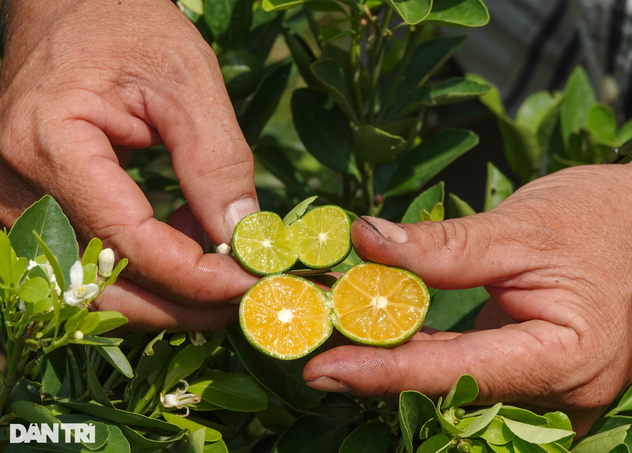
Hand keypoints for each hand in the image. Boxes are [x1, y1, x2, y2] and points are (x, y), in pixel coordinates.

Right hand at [0, 0, 259, 329]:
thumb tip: (242, 237)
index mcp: (49, 143)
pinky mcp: (32, 207)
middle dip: (179, 304)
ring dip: (163, 290)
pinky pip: (89, 260)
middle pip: (101, 282)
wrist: (72, 8)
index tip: (248, 283)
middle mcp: (15, 184)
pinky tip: (184, 237)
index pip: (126, 239)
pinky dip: (143, 266)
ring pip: (93, 283)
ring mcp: (16, 201)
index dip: (193, 275)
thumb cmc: (126, 27)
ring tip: (218, 263)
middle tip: (239, 300)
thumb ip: (216, 162)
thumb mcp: (188, 82)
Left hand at [304, 154, 631, 435]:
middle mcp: (562, 394)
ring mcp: (550, 394)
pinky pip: (471, 378)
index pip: (458, 373)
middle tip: (311, 348)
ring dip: (395, 364)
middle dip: (380, 371)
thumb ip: (443, 246)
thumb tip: (366, 240)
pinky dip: (423, 357)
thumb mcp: (520, 226)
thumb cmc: (604, 219)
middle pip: (452, 392)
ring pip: (457, 391)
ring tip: (333, 338)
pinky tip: (379, 338)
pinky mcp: (535, 379)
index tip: (323, 368)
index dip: (385, 372)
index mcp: (568, 359)